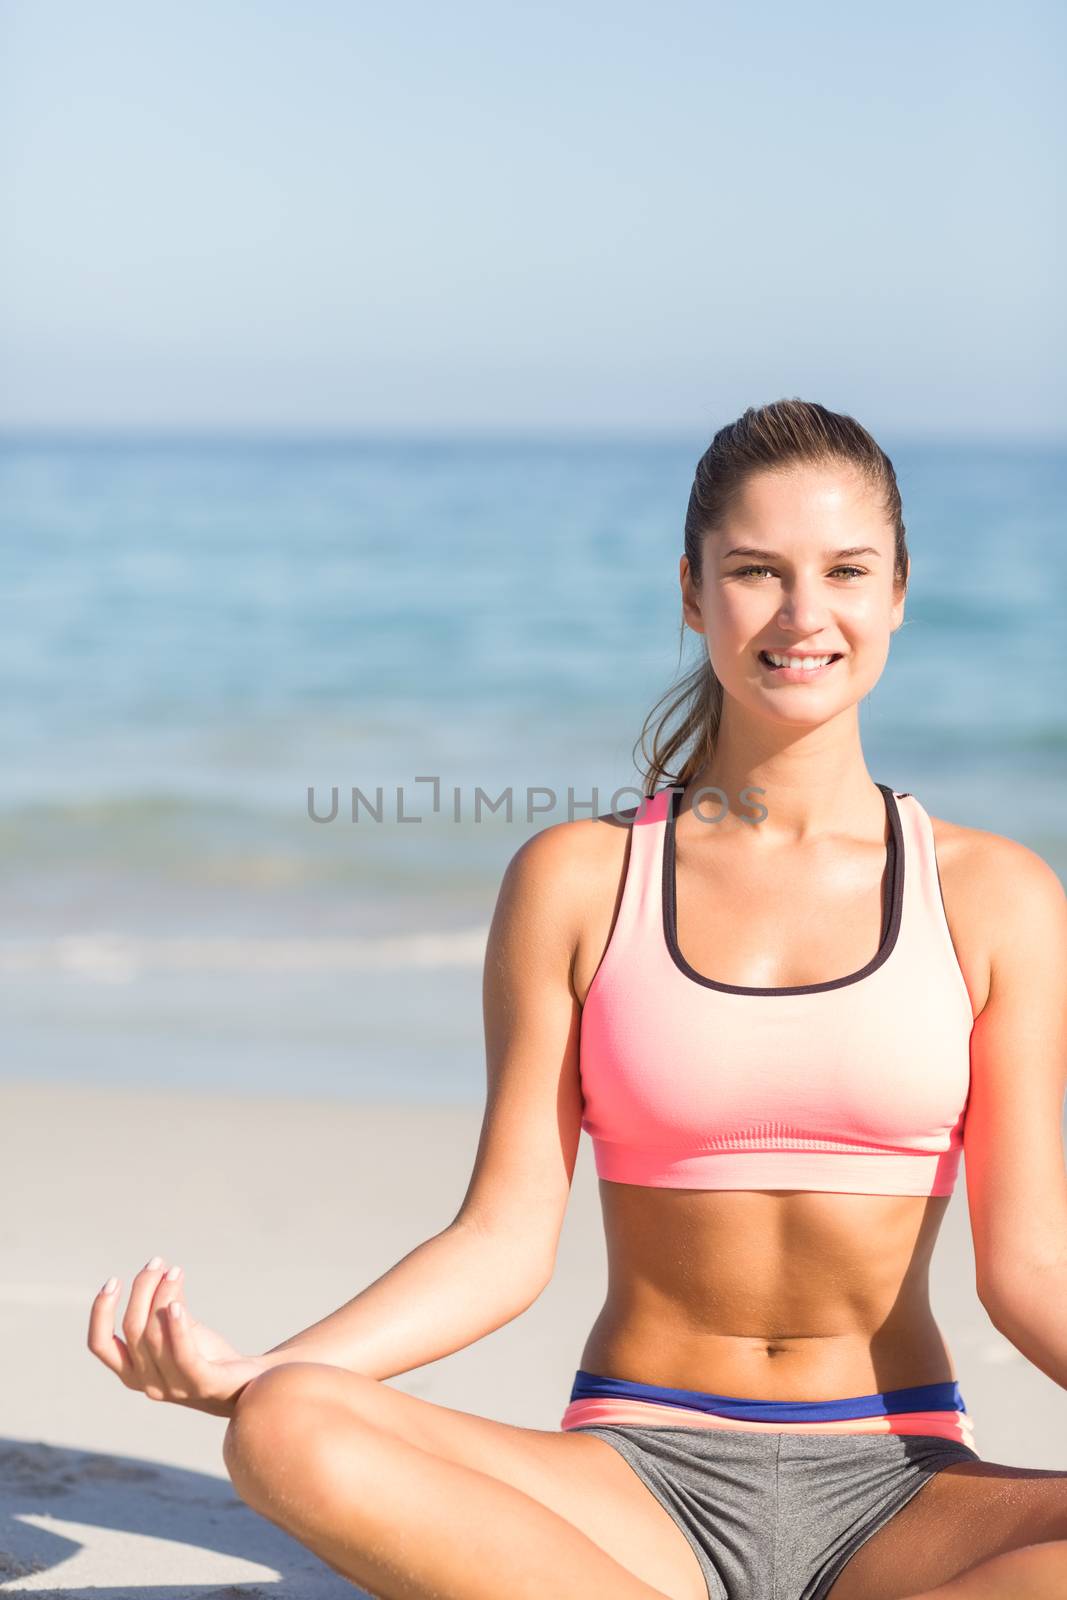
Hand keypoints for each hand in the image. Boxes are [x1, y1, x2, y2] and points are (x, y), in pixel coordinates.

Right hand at [87, 1257, 268, 1417]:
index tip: (112, 1281)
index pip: (101, 1346)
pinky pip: (183, 1356)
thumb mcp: (182, 1327)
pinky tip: (178, 1305)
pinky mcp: (202, 1385)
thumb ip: (167, 1305)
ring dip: (162, 1296)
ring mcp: (174, 1388)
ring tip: (175, 1271)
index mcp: (135, 1373)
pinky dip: (177, 1329)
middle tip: (158, 1263)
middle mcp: (148, 1384)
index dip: (100, 1313)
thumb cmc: (209, 1355)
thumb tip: (162, 1272)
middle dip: (142, 1290)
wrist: (249, 1384)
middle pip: (133, 1330)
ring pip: (155, 1337)